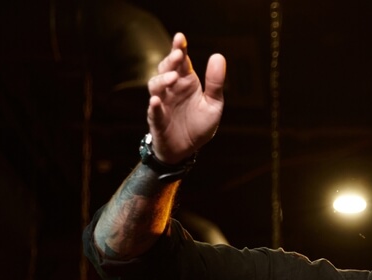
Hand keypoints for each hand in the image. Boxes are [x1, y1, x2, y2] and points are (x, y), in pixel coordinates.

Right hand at [146, 33, 225, 163]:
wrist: (187, 149)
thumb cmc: (199, 124)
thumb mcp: (213, 104)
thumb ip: (215, 83)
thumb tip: (218, 56)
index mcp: (186, 82)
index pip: (181, 62)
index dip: (179, 49)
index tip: (180, 37)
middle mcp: (171, 89)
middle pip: (166, 70)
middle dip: (170, 61)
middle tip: (178, 54)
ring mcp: (162, 103)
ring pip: (156, 87)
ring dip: (162, 80)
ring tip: (173, 78)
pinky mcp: (157, 120)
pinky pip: (153, 112)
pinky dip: (154, 107)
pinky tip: (155, 101)